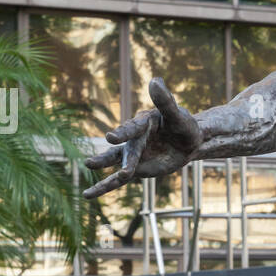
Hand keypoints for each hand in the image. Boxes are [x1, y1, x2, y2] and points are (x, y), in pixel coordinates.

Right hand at [83, 78, 202, 199]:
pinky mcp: (135, 169)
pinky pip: (117, 180)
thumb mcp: (179, 116)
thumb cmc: (185, 126)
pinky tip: (87, 195)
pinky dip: (103, 187)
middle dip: (113, 155)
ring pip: (115, 161)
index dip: (123, 133)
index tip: (111, 138)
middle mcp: (134, 137)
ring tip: (87, 164)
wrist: (188, 142)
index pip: (133, 128)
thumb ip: (165, 102)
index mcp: (144, 122)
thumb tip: (155, 80)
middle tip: (95, 159)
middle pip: (125, 148)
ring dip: (102, 164)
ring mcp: (132, 154)